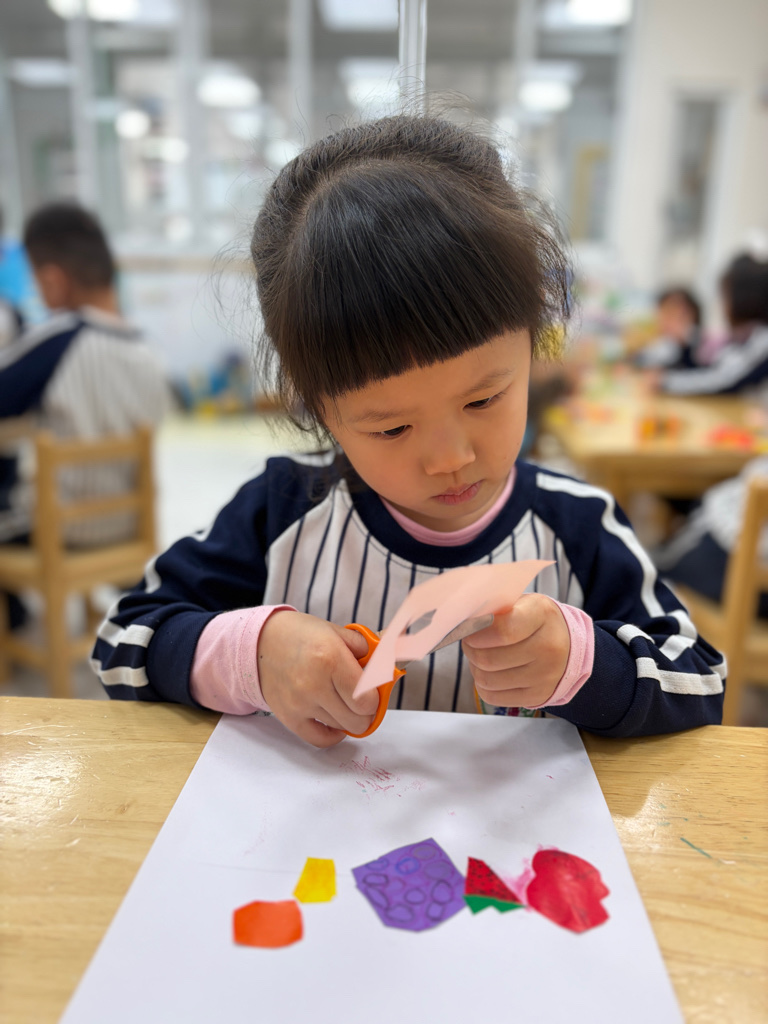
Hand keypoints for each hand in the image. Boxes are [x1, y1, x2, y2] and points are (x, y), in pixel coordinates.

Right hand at [258, 611, 378, 746]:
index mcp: (330, 658)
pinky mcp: (289, 718)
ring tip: (342, 700)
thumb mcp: (338, 632)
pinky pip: (320, 740)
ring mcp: (300, 704)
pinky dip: (333, 734)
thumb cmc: (302, 635)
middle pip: (358, 719)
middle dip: (366, 710)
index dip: (375, 695)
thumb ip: (369, 650)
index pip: (368, 699)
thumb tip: (392, 663)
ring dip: (349, 717)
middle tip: (360, 697)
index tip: (372, 688)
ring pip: (342, 728)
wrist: (261, 643)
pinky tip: (335, 720)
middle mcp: (314, 685)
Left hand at [462, 594, 569, 708]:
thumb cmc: (536, 621)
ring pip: (487, 679)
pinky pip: (493, 696)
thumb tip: (465, 622)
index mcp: (542, 615)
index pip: (502, 630)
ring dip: (475, 668)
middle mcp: (548, 648)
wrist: (569, 646)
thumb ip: (496, 609)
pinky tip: (490, 672)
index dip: (477, 632)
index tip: (470, 629)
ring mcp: (545, 676)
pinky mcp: (537, 697)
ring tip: (481, 655)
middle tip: (471, 642)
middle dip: (470, 649)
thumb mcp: (522, 603)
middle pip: (489, 658)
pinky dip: (483, 685)